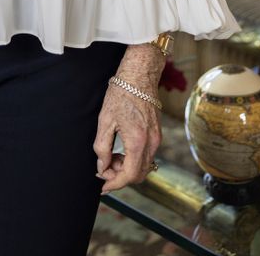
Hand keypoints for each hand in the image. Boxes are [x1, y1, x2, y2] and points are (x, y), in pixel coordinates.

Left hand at [93, 66, 161, 191]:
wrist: (140, 73)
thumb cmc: (121, 92)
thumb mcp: (105, 119)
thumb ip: (102, 147)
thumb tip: (102, 167)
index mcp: (138, 141)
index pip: (129, 175)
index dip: (115, 184)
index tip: (102, 186)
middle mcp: (152, 143)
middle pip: (139, 175)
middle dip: (121, 177)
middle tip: (104, 168)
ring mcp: (157, 138)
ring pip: (144, 166)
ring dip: (127, 167)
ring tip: (111, 156)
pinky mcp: (157, 132)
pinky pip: (147, 155)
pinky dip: (134, 158)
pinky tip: (121, 148)